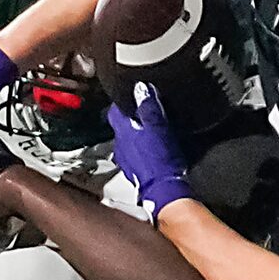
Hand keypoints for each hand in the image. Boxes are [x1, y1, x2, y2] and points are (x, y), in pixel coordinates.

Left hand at [107, 87, 192, 214]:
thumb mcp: (157, 126)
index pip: (114, 110)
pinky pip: (135, 156)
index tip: (131, 94)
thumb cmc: (160, 160)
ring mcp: (126, 160)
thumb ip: (148, 106)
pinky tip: (153, 151)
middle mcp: (120, 146)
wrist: (164, 191)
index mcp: (122, 131)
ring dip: (135, 136)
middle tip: (143, 112)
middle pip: (120, 126)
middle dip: (130, 119)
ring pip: (127, 141)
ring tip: (150, 131)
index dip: (122, 101)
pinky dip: (141, 151)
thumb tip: (141, 88)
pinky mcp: (135, 172)